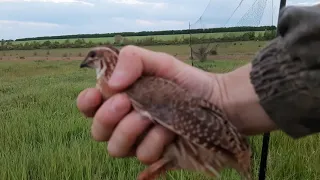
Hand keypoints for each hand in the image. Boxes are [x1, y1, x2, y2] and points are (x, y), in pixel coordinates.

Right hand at [76, 45, 276, 164]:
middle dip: (108, 117)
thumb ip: (132, 60)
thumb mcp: (159, 61)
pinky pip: (143, 155)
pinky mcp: (156, 154)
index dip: (86, 102)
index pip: (89, 105)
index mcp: (120, 98)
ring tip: (150, 117)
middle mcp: (124, 122)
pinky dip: (154, 141)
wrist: (217, 100)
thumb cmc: (185, 80)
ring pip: (116, 148)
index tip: (95, 95)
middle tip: (126, 102)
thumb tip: (111, 83)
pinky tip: (169, 130)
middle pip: (98, 131)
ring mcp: (139, 141)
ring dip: (130, 131)